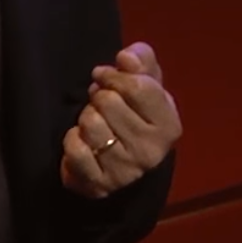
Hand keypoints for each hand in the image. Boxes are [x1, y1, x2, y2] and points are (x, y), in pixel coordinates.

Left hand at [60, 42, 181, 198]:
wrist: (121, 163)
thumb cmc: (135, 116)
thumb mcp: (146, 84)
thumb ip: (141, 62)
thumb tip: (127, 57)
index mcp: (169, 126)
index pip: (137, 86)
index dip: (114, 75)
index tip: (104, 76)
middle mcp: (151, 151)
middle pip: (109, 102)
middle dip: (98, 97)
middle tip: (101, 106)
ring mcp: (126, 171)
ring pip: (90, 123)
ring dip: (85, 118)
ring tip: (95, 124)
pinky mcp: (99, 185)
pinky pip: (74, 148)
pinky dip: (72, 140)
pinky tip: (83, 143)